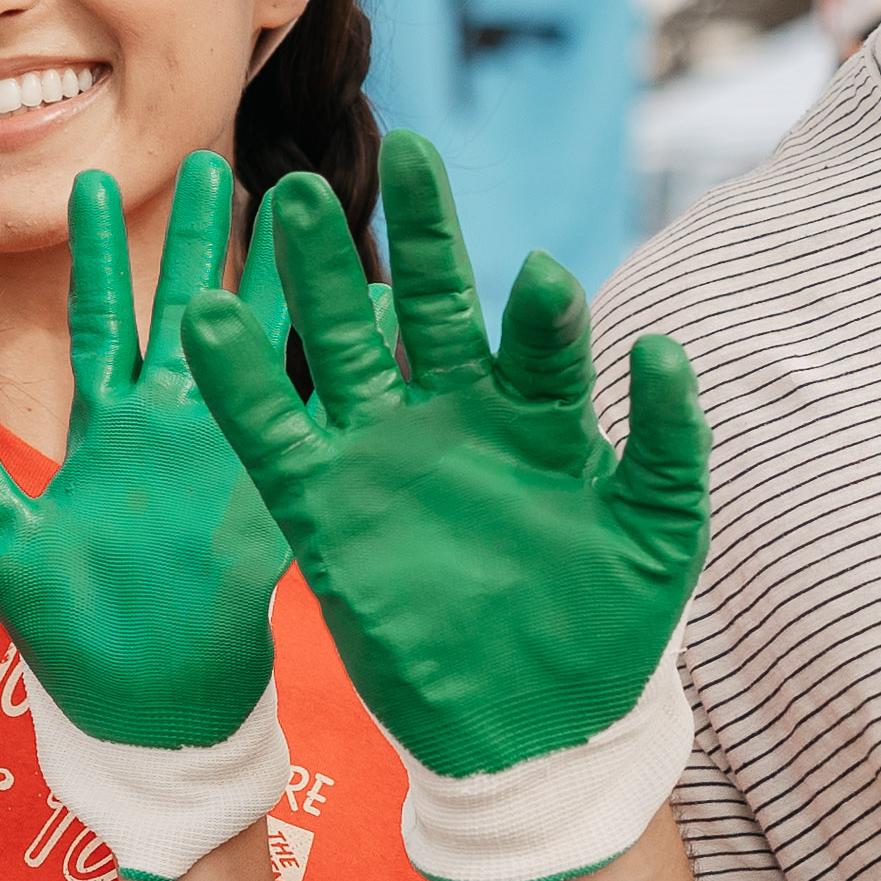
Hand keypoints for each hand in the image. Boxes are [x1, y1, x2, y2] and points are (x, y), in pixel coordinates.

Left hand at [0, 159, 300, 880]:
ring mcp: (234, 451)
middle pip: (187, 308)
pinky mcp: (281, 485)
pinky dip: (336, 355)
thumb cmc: (76, 643)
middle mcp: (173, 428)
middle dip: (198, 234)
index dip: (98, 253)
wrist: (157, 716)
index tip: (91, 178)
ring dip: (271, 274)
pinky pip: (310, 406)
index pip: (103, 320)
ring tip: (293, 198)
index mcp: (108, 433)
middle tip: (210, 157)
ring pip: (253, 340)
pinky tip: (363, 297)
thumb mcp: (1, 548)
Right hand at [178, 134, 709, 880]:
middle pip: (433, 306)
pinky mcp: (325, 508)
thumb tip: (664, 345)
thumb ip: (671, 444)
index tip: (540, 276)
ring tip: (289, 192)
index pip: (539, 340)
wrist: (532, 731)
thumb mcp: (660, 536)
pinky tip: (209, 319)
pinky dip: (242, 383)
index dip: (539, 310)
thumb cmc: (607, 627)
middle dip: (419, 234)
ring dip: (316, 276)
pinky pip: (273, 436)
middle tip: (409, 148)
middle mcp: (459, 418)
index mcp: (540, 418)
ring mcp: (387, 456)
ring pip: (345, 345)